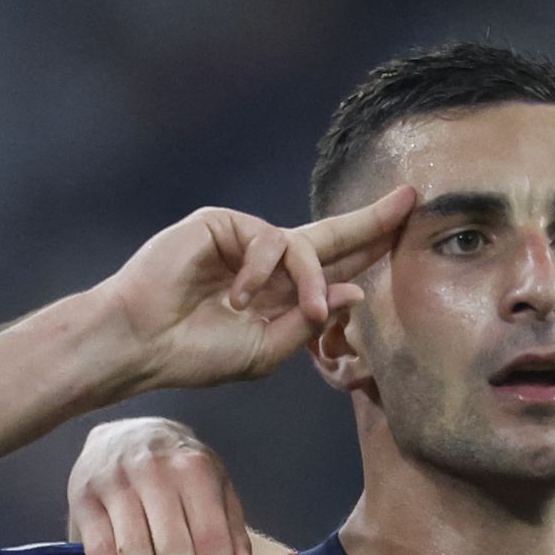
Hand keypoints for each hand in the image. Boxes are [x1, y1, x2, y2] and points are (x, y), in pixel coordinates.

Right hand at [68, 417, 251, 554]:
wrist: (125, 431)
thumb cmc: (180, 468)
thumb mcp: (216, 486)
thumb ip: (231, 528)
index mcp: (193, 469)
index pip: (210, 536)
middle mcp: (153, 474)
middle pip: (172, 549)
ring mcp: (114, 485)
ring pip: (133, 554)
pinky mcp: (83, 500)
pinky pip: (97, 553)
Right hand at [95, 186, 415, 392]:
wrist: (144, 343)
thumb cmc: (196, 353)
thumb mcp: (266, 350)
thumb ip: (309, 321)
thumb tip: (356, 291)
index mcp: (280, 291)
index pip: (335, 266)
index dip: (370, 249)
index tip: (405, 229)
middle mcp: (267, 260)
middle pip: (331, 235)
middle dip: (371, 220)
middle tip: (411, 200)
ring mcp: (244, 239)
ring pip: (304, 246)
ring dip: (310, 281)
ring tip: (299, 311)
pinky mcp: (222, 223)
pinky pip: (268, 239)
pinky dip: (262, 271)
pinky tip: (237, 297)